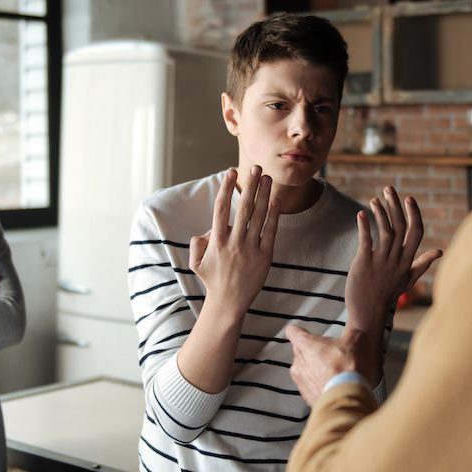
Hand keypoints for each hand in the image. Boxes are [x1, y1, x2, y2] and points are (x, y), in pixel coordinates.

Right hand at [189, 166, 279, 311]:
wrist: (229, 303)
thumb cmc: (212, 281)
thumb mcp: (196, 262)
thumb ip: (198, 242)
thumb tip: (209, 228)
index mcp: (216, 241)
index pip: (220, 208)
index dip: (226, 188)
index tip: (231, 172)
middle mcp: (233, 243)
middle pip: (243, 207)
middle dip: (249, 185)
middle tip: (255, 167)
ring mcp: (250, 249)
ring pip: (258, 216)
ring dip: (263, 194)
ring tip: (267, 177)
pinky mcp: (265, 256)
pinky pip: (270, 232)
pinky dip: (273, 215)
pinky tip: (275, 200)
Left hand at [287, 325, 376, 406]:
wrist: (347, 397)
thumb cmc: (346, 367)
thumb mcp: (356, 340)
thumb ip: (351, 335)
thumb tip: (356, 337)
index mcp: (304, 345)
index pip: (293, 332)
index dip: (301, 331)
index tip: (305, 333)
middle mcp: (298, 364)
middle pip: (302, 354)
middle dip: (316, 354)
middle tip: (334, 355)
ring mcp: (301, 384)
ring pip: (308, 373)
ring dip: (320, 373)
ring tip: (338, 374)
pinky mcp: (309, 399)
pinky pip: (314, 390)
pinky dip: (324, 388)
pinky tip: (339, 388)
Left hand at [346, 187, 440, 335]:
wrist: (368, 315)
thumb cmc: (387, 295)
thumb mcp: (408, 280)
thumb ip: (423, 263)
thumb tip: (440, 251)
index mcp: (407, 261)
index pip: (416, 232)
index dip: (414, 214)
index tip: (409, 198)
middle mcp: (396, 260)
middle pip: (400, 227)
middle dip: (395, 205)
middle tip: (389, 189)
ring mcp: (380, 262)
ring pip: (385, 231)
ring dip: (380, 213)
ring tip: (374, 200)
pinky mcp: (364, 264)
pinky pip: (366, 241)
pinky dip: (364, 226)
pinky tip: (360, 214)